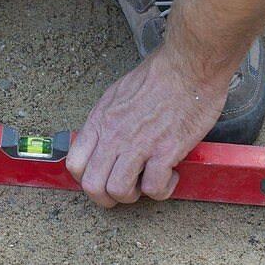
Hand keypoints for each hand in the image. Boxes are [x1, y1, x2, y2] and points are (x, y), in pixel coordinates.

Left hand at [66, 49, 229, 206]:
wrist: (189, 66)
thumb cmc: (158, 75)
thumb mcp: (118, 93)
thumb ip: (107, 119)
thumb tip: (104, 137)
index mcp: (101, 121)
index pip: (75, 164)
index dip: (86, 179)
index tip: (103, 178)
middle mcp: (114, 136)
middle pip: (92, 186)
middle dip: (107, 198)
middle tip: (125, 191)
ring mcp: (139, 145)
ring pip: (119, 191)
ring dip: (134, 196)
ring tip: (148, 182)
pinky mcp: (166, 151)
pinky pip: (154, 188)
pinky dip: (163, 189)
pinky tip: (171, 175)